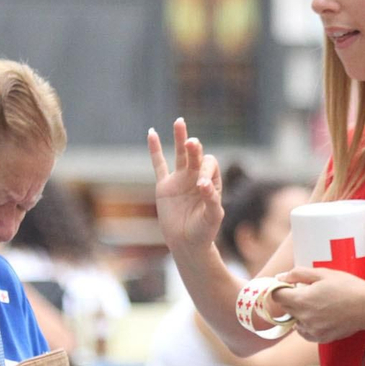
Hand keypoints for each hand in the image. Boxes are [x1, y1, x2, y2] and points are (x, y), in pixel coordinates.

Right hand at [146, 119, 222, 254]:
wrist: (187, 244)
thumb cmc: (204, 231)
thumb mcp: (212, 217)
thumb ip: (211, 200)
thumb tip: (202, 184)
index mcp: (212, 182)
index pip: (208, 166)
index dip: (204, 171)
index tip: (200, 186)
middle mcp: (196, 177)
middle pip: (196, 155)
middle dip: (194, 150)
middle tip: (192, 144)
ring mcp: (180, 179)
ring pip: (180, 154)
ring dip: (180, 138)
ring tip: (180, 122)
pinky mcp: (164, 186)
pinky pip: (159, 165)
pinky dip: (154, 149)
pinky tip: (152, 133)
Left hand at [273, 267, 364, 342]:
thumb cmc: (347, 286)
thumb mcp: (322, 273)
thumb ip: (298, 274)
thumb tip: (280, 277)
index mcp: (302, 300)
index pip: (277, 296)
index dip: (280, 288)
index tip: (289, 285)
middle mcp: (303, 317)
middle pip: (285, 308)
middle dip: (291, 299)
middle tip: (308, 291)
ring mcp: (312, 330)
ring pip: (295, 321)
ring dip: (300, 312)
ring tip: (318, 304)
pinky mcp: (320, 338)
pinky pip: (305, 332)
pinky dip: (307, 324)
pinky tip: (320, 316)